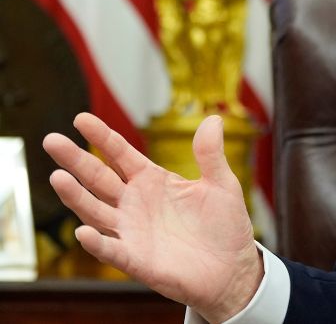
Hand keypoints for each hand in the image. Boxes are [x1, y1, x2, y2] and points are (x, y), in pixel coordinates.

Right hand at [43, 113, 262, 322]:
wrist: (232, 268)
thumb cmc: (224, 226)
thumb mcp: (221, 184)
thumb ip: (210, 154)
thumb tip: (213, 119)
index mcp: (153, 180)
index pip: (121, 154)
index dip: (102, 136)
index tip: (81, 118)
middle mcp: (135, 203)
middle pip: (98, 178)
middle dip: (75, 159)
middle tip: (51, 140)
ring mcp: (131, 231)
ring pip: (95, 210)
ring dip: (76, 196)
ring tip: (57, 177)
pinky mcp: (135, 259)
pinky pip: (110, 249)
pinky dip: (96, 242)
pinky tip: (83, 231)